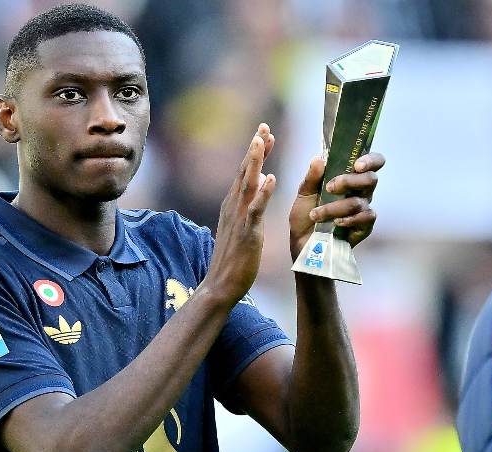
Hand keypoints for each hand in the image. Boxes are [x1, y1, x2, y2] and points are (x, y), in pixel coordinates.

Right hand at [203, 123, 276, 306]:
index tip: (264, 134)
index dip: (254, 153)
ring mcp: (239, 219)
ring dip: (255, 162)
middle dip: (254, 149)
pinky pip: (256, 210)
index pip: (244, 173)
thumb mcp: (238, 230)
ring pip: (247, 184)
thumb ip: (243, 212)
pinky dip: (263, 193)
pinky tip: (271, 178)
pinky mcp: (247, 233)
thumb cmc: (232, 261)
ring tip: (262, 141)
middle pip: (244, 172)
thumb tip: (250, 198)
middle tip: (263, 127)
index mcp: (233, 206)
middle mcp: (233, 208)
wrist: (221, 285)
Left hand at [289, 152, 384, 258]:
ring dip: (335, 207)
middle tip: (330, 188)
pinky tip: (335, 223)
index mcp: (348, 179)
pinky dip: (348, 219)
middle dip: (349, 181)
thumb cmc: (305, 216)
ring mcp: (363, 209)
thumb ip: (312, 178)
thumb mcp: (304, 194)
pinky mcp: (364, 227)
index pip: (371, 163)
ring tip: (316, 215)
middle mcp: (360, 192)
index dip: (370, 160)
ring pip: (359, 201)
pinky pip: (365, 218)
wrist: (302, 243)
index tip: (356, 164)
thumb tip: (319, 159)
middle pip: (371, 178)